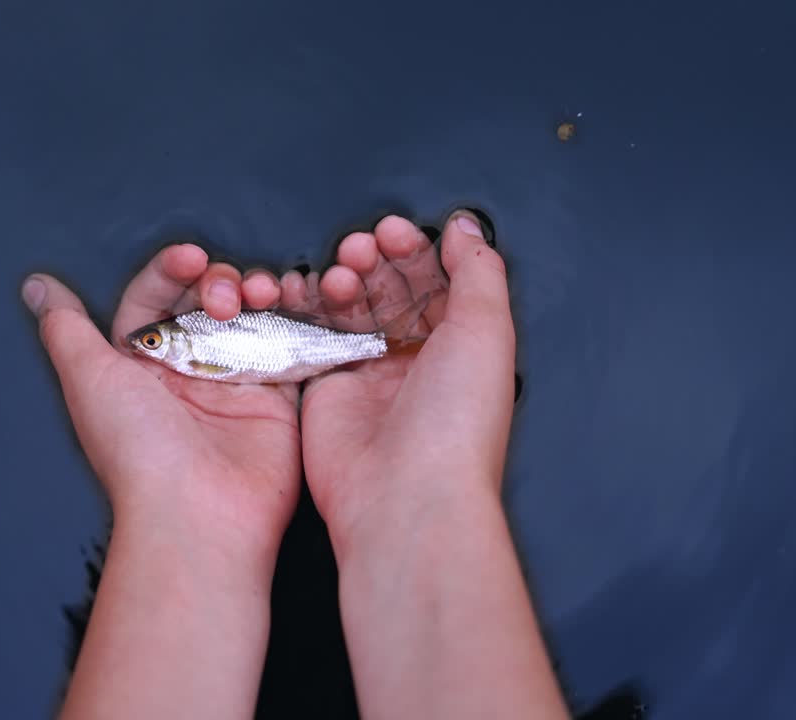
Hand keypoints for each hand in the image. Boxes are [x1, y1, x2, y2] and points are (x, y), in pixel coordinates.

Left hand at [22, 244, 299, 558]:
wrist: (200, 512)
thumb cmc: (138, 451)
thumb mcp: (88, 377)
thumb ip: (66, 327)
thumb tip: (37, 288)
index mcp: (139, 365)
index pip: (154, 297)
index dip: (171, 269)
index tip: (191, 257)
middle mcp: (185, 371)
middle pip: (204, 300)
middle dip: (218, 280)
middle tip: (226, 295)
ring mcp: (232, 383)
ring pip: (248, 316)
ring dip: (255, 292)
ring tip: (261, 294)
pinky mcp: (276, 397)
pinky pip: (288, 344)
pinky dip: (293, 317)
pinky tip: (294, 299)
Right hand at [294, 211, 516, 549]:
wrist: (404, 493)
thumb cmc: (454, 425)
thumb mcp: (487, 329)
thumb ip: (477, 270)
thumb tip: (466, 228)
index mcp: (462, 347)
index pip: (436, 280)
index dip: (415, 249)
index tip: (395, 231)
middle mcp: (418, 360)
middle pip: (391, 287)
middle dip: (375, 258)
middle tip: (363, 248)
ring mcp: (371, 375)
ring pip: (351, 306)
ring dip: (344, 278)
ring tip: (340, 271)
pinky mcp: (328, 389)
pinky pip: (314, 336)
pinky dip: (308, 307)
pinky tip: (309, 290)